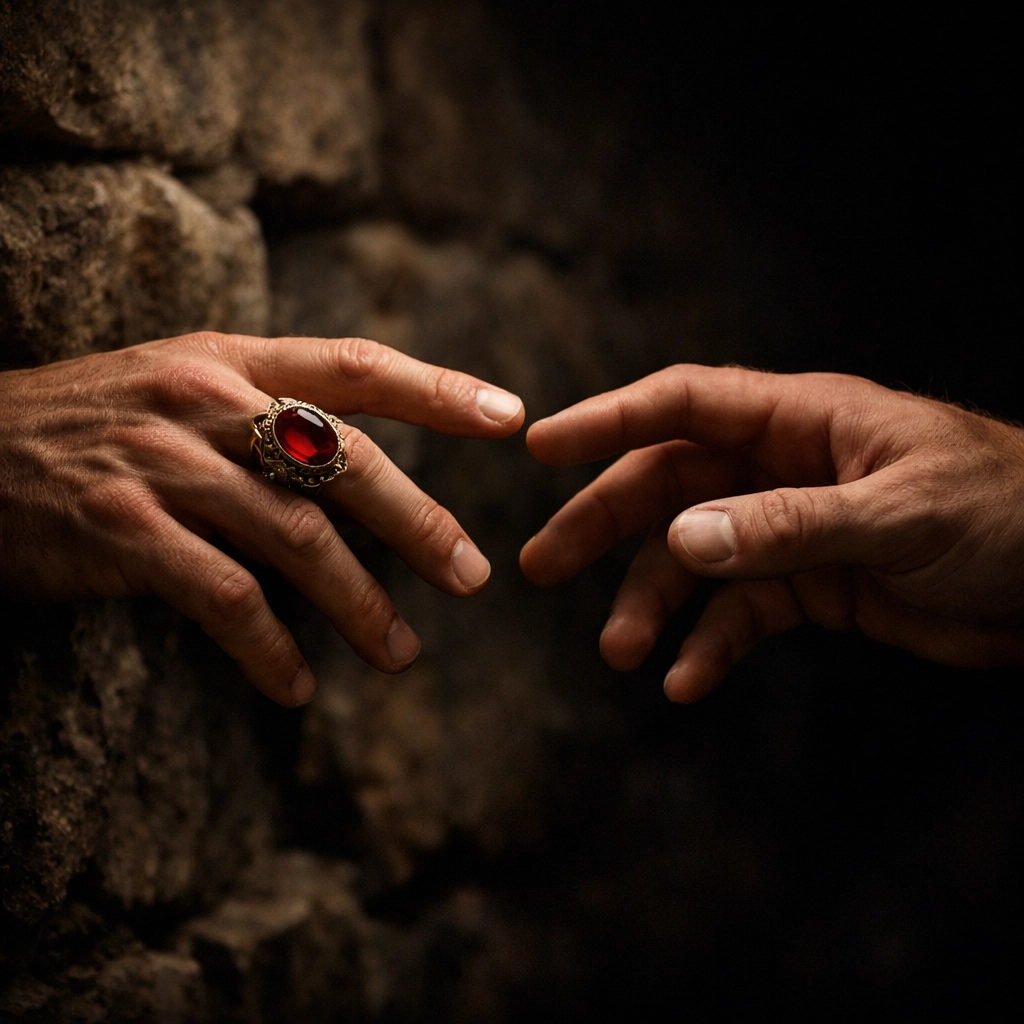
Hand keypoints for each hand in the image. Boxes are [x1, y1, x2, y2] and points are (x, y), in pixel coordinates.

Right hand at [0, 332, 523, 705]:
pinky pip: (223, 598)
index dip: (439, 388)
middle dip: (418, 524)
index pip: (356, 367)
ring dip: (359, 605)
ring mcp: (164, 465)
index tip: (511, 417)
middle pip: (345, 463)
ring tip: (400, 653)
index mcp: (230, 362)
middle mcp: (206, 403)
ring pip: (297, 539)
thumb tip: (358, 469)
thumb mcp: (180, 386)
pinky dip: (269, 649)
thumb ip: (266, 411)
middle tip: (471, 575)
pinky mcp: (122, 530)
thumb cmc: (92, 422)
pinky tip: (296, 687)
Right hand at [520, 365, 1023, 701]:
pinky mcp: (809, 586)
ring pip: (694, 559)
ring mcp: (790, 529)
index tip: (542, 445)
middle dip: (603, 525)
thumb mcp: (896, 514)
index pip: (683, 405)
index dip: (608, 420)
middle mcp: (781, 468)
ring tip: (620, 651)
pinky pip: (740, 613)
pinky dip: (711, 646)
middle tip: (541, 567)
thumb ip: (789, 526)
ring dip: (652, 604)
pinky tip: (688, 682)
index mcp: (799, 420)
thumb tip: (684, 538)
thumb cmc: (1006, 511)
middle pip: (667, 486)